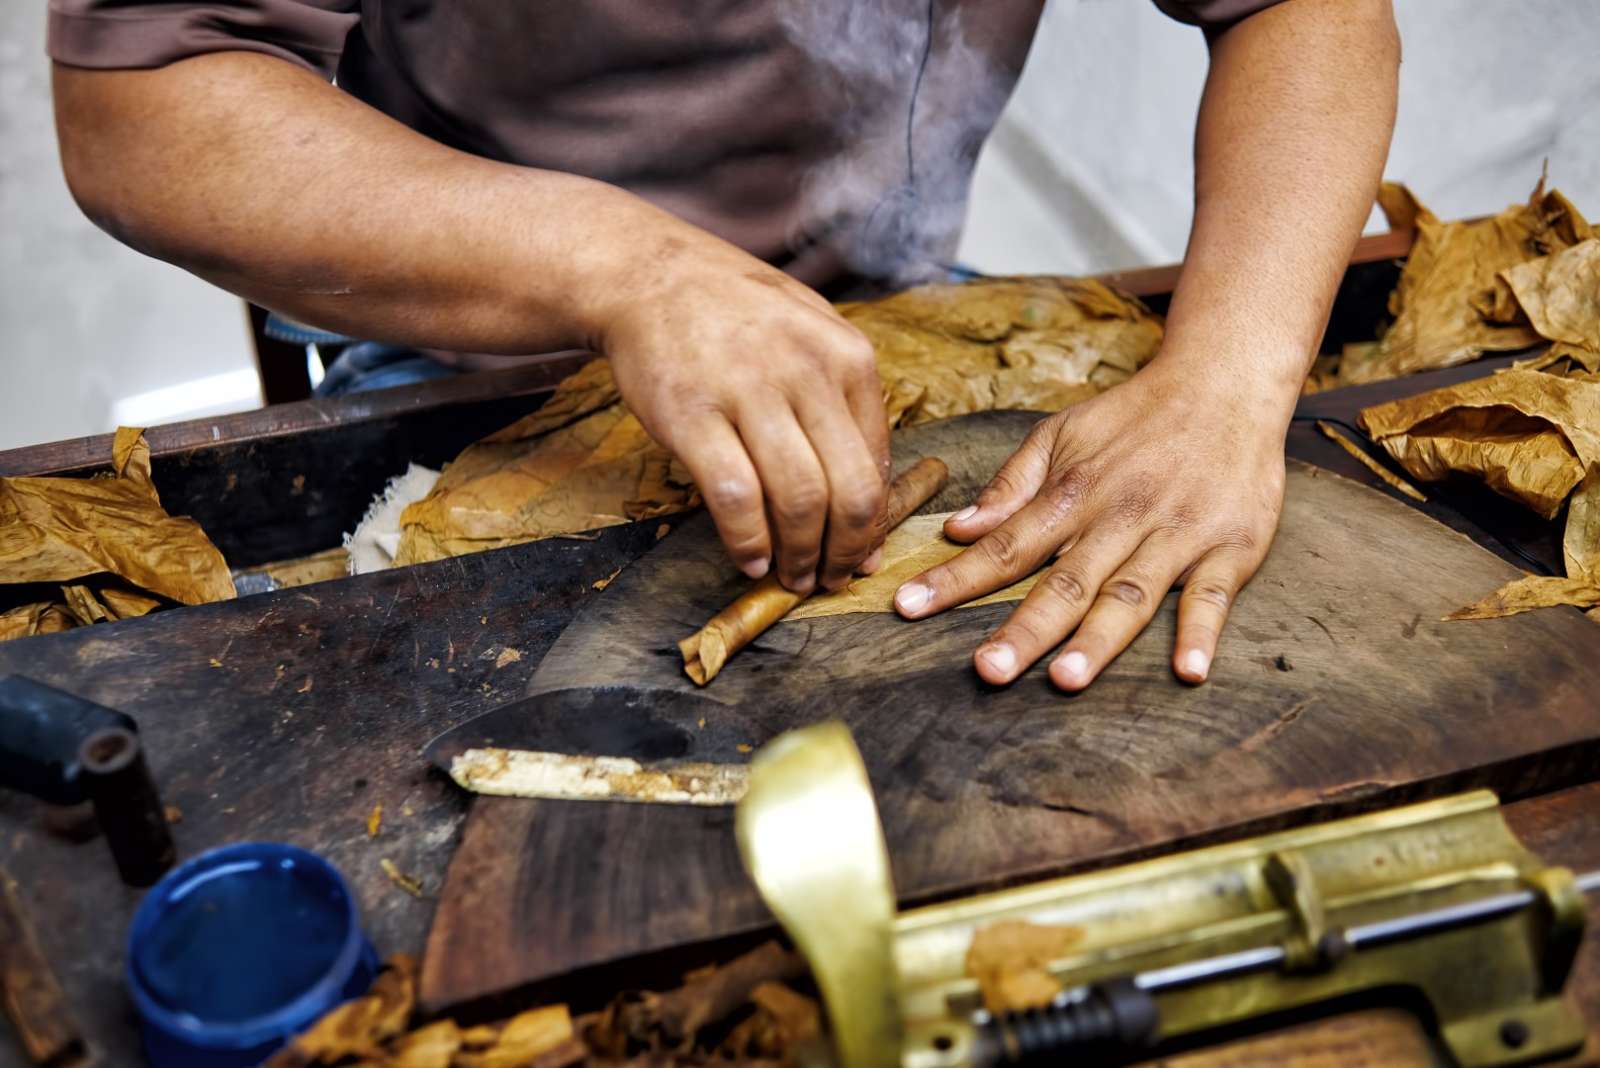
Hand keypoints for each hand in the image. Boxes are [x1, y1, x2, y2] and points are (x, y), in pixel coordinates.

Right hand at [596, 218, 889, 593]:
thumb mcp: (812, 338)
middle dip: (845, 551)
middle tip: (830, 579)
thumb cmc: (737, 316)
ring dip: (800, 556)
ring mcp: (748, 391)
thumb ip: (844, 413)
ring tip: (792, 577)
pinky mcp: (692, 414)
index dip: (873, 523)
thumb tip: (867, 510)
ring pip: (798, 501)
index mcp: (848, 356)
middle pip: (850, 490)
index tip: (859, 554)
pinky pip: (734, 498)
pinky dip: (748, 541)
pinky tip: (750, 558)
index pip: (878, 463)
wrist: (649, 274)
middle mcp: (807, 372)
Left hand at [893, 362, 1288, 688]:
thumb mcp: (1061, 432)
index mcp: (1073, 494)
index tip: (907, 608)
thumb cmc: (1134, 416)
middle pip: (1065, 583)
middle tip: (988, 671)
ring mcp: (1176, 534)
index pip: (1003, 547)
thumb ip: (1011, 485)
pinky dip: (1201, 632)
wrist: (1225, 382)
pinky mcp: (1230, 547)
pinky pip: (1214, 595)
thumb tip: (958, 529)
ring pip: (1130, 595)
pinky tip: (1188, 670)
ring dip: (1098, 639)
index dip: (955, 580)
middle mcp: (1119, 518)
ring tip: (1065, 679)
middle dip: (1025, 629)